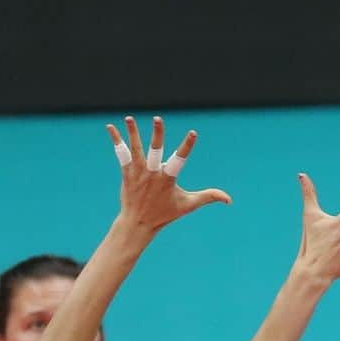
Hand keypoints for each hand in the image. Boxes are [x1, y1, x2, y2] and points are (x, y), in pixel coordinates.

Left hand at [108, 116, 230, 237]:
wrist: (138, 222)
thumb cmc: (165, 213)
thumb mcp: (188, 205)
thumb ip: (208, 197)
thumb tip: (229, 199)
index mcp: (168, 179)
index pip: (180, 160)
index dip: (187, 146)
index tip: (193, 133)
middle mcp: (152, 174)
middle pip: (155, 150)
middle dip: (157, 134)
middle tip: (158, 119)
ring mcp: (138, 172)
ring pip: (136, 149)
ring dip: (132, 133)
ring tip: (129, 118)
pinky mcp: (127, 172)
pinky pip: (121, 153)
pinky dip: (116, 140)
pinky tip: (110, 127)